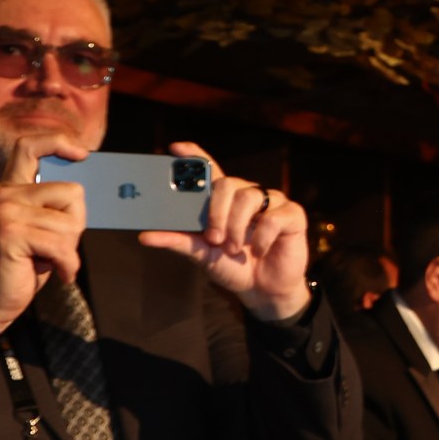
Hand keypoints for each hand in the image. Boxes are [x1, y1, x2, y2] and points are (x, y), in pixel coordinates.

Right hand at [0, 135, 90, 358]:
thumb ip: (57, 206)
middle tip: (56, 244)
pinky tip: (57, 272)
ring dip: (69, 249)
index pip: (29, 146)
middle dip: (77, 224)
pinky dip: (67, 265)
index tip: (83, 154)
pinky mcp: (11, 234)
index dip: (58, 143)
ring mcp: (5, 212)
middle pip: (73, 192)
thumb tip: (89, 187)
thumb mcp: (44, 227)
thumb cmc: (26, 263)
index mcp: (13, 188)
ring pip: (71, 223)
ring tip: (47, 258)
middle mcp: (6, 195)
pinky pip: (61, 245)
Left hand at [138, 142, 310, 321]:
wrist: (263, 290)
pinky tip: (260, 251)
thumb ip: (179, 241)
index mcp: (224, 200)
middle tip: (213, 238)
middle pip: (227, 183)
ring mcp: (272, 203)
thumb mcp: (202, 254)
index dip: (195, 156)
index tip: (176, 149)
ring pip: (248, 197)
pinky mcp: (292, 215)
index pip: (210, 169)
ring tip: (235, 249)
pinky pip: (272, 218)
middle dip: (216, 212)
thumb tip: (145, 236)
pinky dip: (262, 239)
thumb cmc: (233, 267)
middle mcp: (247, 195)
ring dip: (237, 228)